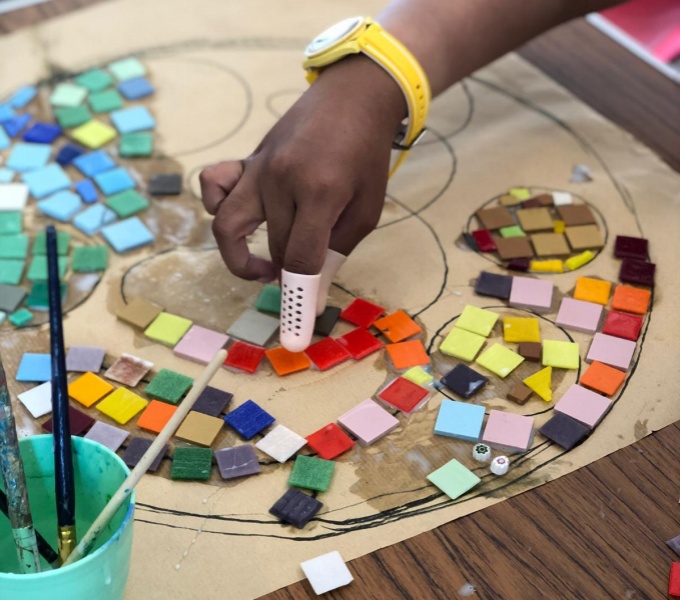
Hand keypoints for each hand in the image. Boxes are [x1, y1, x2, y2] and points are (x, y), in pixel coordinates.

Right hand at [200, 55, 405, 280]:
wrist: (352, 98)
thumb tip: (311, 299)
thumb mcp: (366, 210)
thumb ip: (335, 254)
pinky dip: (215, 206)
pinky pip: (212, 185)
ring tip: (263, 267)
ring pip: (228, 226)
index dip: (298, 299)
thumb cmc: (366, 157)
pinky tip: (241, 217)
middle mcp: (281, 180)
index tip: (298, 328)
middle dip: (290, 272)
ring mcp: (258, 168)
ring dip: (241, 257)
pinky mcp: (247, 160)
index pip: (299, 260)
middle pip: (275, 248)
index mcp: (320, 193)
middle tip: (306, 273)